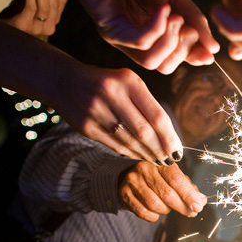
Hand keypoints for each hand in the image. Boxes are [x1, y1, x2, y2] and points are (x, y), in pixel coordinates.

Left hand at [0, 0, 67, 38]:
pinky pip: (31, 7)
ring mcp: (36, 28)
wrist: (2, 25)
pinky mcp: (24, 26)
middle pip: (54, 3)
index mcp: (53, 20)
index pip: (62, 0)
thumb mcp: (35, 2)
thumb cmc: (17, 11)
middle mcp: (48, 26)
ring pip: (45, 6)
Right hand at [53, 63, 188, 162]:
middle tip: (169, 160)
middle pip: (144, 132)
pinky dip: (130, 153)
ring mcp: (96, 110)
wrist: (63, 81)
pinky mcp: (85, 126)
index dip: (170, 137)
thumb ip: (147, 104)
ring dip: (146, 154)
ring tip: (157, 160)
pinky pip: (114, 145)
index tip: (178, 149)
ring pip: (129, 141)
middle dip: (160, 149)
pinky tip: (139, 156)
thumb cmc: (107, 84)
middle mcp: (111, 94)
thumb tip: (168, 136)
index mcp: (128, 81)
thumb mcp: (128, 82)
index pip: (157, 116)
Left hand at [67, 0, 218, 71]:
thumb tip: (213, 48)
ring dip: (169, 42)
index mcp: (153, 34)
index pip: (174, 58)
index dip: (193, 58)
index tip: (209, 52)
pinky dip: (157, 28)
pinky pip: (140, 42)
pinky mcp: (110, 29)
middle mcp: (137, 41)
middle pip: (163, 66)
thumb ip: (194, 21)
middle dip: (182, 51)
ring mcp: (123, 37)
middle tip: (190, 29)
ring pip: (151, 62)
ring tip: (176, 18)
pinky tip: (163, 9)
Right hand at [118, 161, 206, 220]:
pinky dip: (154, 216)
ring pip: (155, 205)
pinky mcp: (124, 194)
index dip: (189, 195)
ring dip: (167, 211)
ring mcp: (132, 181)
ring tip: (169, 208)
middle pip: (167, 194)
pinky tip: (156, 212)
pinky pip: (144, 212)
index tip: (198, 206)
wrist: (126, 177)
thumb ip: (188, 188)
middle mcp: (144, 169)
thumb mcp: (172, 177)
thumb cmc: (155, 178)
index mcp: (160, 162)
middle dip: (183, 207)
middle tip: (191, 212)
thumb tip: (202, 200)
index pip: (176, 179)